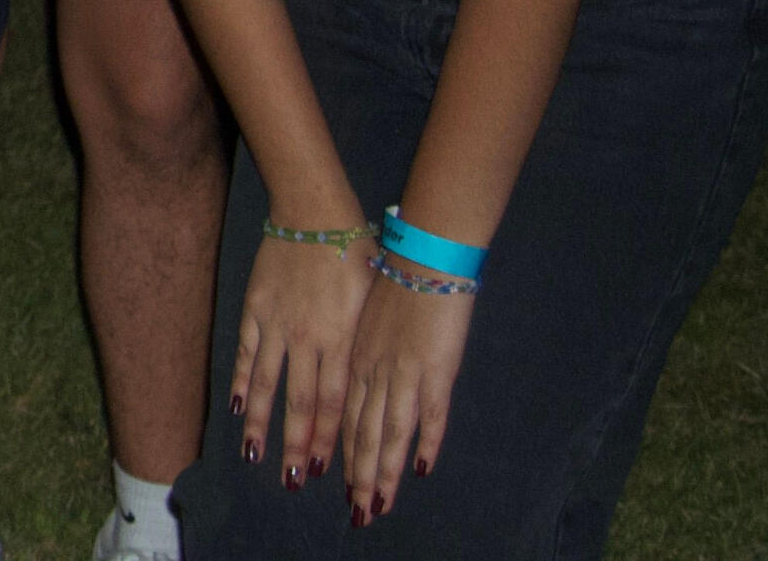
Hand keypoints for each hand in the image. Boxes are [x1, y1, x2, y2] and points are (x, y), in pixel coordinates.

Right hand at [229, 226, 370, 489]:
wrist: (315, 212)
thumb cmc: (356, 253)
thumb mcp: (373, 300)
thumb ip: (363, 343)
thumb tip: (367, 383)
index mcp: (342, 338)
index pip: (333, 401)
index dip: (326, 437)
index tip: (322, 467)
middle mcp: (309, 338)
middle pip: (301, 402)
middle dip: (296, 444)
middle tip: (291, 480)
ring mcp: (277, 324)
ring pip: (268, 383)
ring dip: (262, 423)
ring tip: (255, 455)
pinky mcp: (256, 308)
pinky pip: (247, 352)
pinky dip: (243, 381)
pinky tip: (238, 406)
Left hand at [339, 269, 475, 521]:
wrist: (419, 256)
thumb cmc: (390, 278)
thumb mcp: (362, 314)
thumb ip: (361, 347)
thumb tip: (362, 371)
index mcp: (352, 356)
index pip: (342, 413)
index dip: (339, 449)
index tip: (333, 478)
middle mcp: (371, 370)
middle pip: (362, 433)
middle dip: (357, 475)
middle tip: (356, 510)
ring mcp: (402, 372)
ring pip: (389, 433)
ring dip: (384, 473)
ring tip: (378, 505)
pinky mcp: (434, 370)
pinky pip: (430, 415)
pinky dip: (426, 444)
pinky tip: (420, 470)